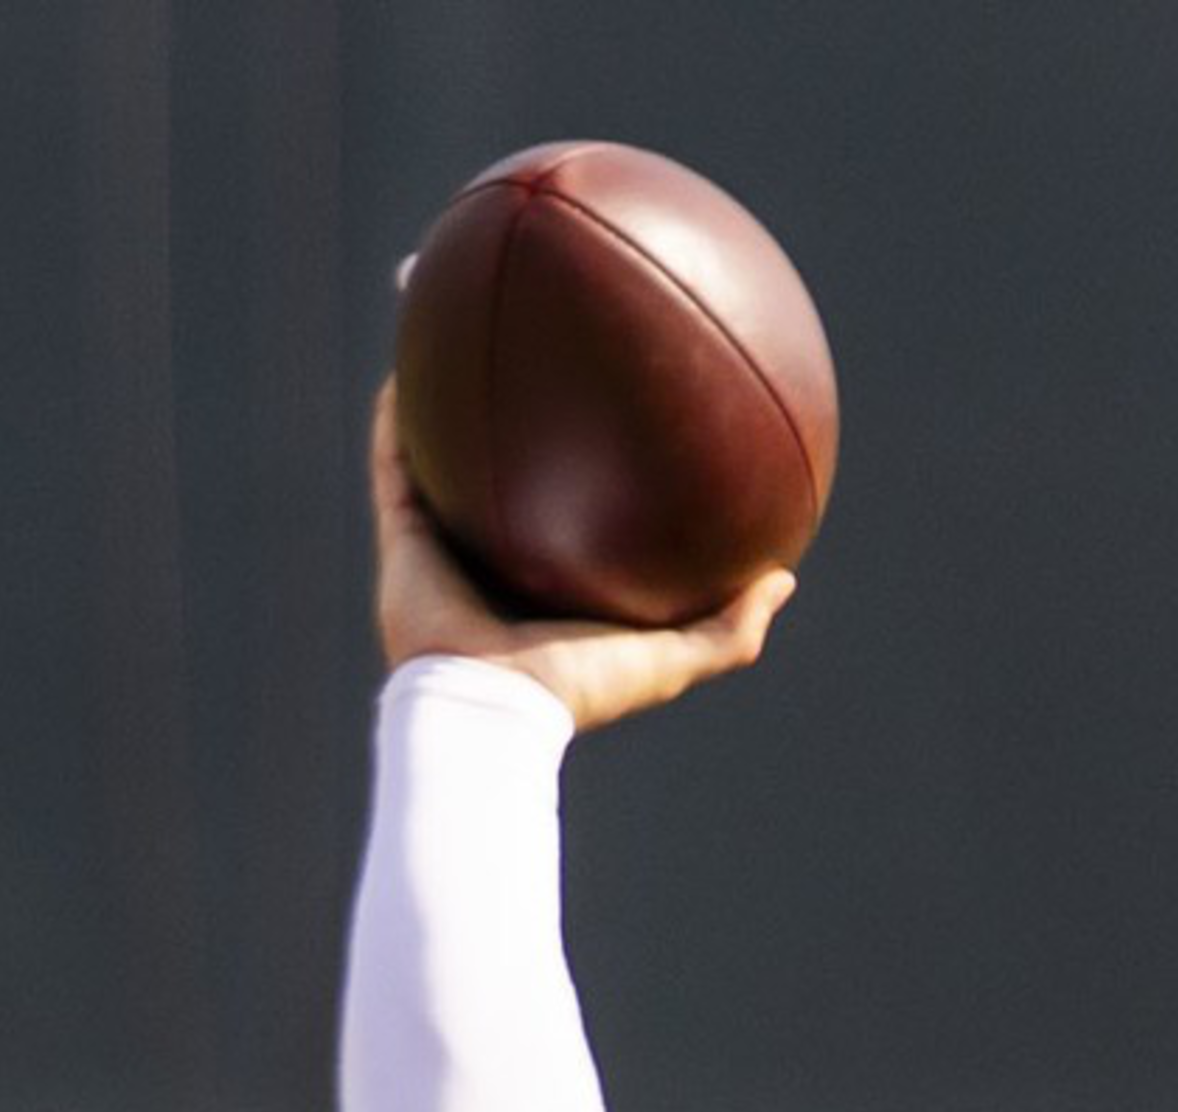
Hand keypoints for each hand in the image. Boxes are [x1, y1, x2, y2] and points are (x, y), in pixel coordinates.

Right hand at [368, 376, 792, 728]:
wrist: (493, 709)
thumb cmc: (580, 689)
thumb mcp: (672, 660)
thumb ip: (730, 627)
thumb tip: (783, 577)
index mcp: (551, 589)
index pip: (568, 519)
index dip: (586, 473)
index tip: (612, 421)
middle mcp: (495, 565)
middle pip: (504, 479)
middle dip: (515, 423)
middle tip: (537, 360)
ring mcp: (444, 551)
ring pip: (440, 460)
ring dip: (444, 403)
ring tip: (457, 336)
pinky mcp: (401, 542)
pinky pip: (393, 463)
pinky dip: (396, 416)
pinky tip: (408, 361)